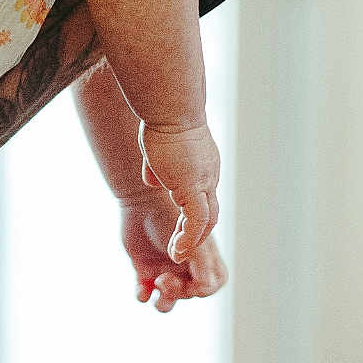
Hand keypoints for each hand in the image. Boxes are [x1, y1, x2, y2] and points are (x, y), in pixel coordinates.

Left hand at [119, 188, 227, 311]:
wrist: (140, 199)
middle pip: (188, 294)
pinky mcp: (143, 268)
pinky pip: (144, 293)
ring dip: (164, 303)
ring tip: (156, 286)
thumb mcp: (192, 240)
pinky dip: (143, 295)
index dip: (202, 291)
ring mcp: (164, 267)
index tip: (190, 284)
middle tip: (164, 279)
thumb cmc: (170, 215)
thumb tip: (205, 290)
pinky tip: (141, 289)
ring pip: (168, 300)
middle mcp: (184, 264)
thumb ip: (203, 265)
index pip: (210, 285)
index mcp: (200, 256)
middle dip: (178, 292)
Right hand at [136, 120, 220, 261]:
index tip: (179, 227)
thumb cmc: (159, 115)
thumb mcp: (157, 145)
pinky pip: (195, 222)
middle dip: (196, 233)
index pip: (202, 194)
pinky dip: (188, 239)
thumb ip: (157, 165)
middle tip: (181, 249)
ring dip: (192, 241)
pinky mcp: (193, 186)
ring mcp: (203, 180)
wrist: (169, 105)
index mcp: (202, 162)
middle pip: (209, 212)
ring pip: (206, 221)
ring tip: (177, 256)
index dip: (191, 213)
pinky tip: (177, 251)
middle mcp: (208, 173)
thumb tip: (154, 181)